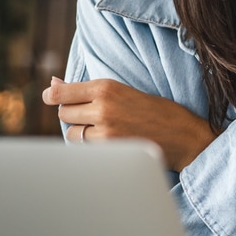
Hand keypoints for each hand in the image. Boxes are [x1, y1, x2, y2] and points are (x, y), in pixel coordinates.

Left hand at [42, 77, 216, 169]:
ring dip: (81, 133)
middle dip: (74, 115)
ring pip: (72, 133)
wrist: (185, 136)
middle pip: (64, 113)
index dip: (53, 96)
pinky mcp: (109, 150)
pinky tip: (110, 143)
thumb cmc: (158, 111)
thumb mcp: (126, 92)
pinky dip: (91, 147)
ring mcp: (105, 131)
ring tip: (104, 131)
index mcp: (107, 87)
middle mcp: (102, 107)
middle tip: (94, 116)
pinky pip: (85, 149)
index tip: (50, 97)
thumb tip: (52, 84)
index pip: (62, 93)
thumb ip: (89, 90)